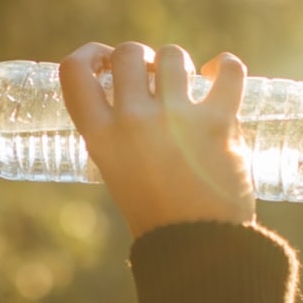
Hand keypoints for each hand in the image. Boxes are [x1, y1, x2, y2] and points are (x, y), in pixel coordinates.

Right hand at [57, 41, 256, 240]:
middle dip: (140, 57)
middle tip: (151, 74)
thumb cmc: (157, 215)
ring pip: (172, 56)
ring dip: (178, 63)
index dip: (89, 54)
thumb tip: (136, 97)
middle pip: (127, 55)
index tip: (103, 57)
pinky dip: (226, 66)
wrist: (199, 248)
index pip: (74, 72)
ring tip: (186, 80)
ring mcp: (175, 118)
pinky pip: (228, 71)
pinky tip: (221, 72)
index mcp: (100, 137)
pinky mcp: (218, 121)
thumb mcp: (117, 173)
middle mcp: (132, 121)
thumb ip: (119, 136)